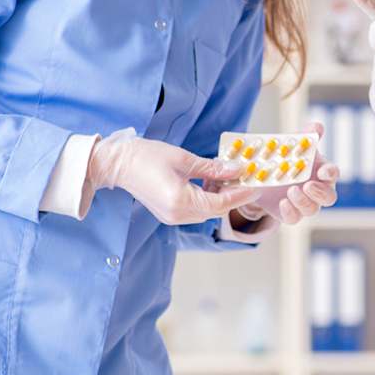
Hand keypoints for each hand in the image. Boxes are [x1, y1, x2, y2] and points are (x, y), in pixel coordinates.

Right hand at [87, 128, 260, 224]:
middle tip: (245, 178)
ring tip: (226, 176)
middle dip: (233, 195)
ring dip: (220, 196)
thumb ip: (213, 168)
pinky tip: (210, 182)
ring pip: (207, 211)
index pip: (221, 204)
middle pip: (216, 210)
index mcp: (181, 202)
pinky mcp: (169, 214)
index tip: (256, 186)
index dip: (241, 195)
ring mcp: (172, 217)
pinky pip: (196, 210)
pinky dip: (207, 198)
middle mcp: (177, 215)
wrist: (117, 163)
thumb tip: (237, 170)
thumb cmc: (145, 157)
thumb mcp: (184, 159)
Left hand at [206, 123, 339, 226]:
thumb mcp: (293, 145)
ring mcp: (304, 204)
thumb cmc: (286, 158)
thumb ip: (305, 137)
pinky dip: (290, 212)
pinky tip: (283, 203)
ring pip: (312, 209)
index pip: (333, 174)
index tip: (323, 171)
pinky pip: (294, 219)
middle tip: (308, 185)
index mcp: (321, 172)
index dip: (331, 173)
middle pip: (329, 197)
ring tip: (291, 190)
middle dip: (320, 192)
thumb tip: (317, 127)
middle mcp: (317, 191)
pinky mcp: (289, 214)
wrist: (264, 174)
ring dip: (304, 201)